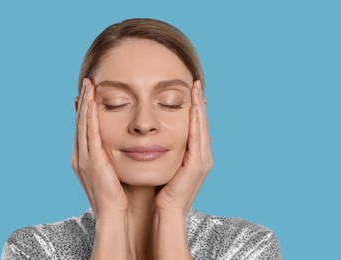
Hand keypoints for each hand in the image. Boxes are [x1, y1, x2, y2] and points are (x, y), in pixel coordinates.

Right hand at [71, 78, 127, 218]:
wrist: (113, 214)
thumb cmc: (116, 194)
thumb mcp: (110, 170)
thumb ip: (109, 156)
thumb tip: (116, 144)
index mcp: (83, 158)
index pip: (83, 128)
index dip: (85, 109)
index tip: (89, 93)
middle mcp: (79, 156)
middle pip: (80, 122)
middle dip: (83, 101)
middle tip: (87, 82)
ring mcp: (83, 158)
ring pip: (83, 124)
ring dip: (85, 104)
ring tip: (88, 85)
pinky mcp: (91, 161)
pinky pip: (90, 134)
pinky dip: (90, 117)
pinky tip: (92, 103)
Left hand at [155, 80, 212, 216]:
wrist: (167, 211)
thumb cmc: (163, 191)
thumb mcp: (167, 166)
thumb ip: (168, 152)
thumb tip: (157, 137)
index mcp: (197, 156)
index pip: (197, 128)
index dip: (196, 110)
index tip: (192, 92)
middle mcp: (204, 156)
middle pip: (203, 124)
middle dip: (200, 104)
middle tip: (196, 85)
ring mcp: (203, 161)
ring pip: (203, 128)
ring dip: (200, 108)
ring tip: (196, 90)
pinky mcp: (198, 165)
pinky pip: (198, 138)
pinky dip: (197, 122)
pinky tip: (194, 108)